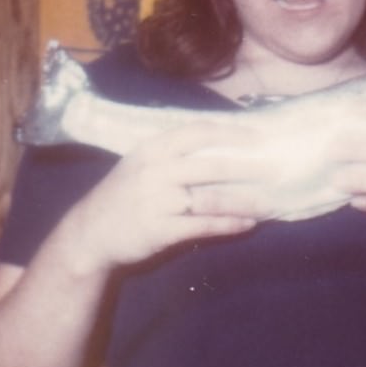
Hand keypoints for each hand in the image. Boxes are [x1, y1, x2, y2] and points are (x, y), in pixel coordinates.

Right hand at [64, 122, 276, 272]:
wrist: (89, 234)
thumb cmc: (123, 195)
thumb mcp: (141, 164)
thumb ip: (174, 154)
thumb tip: (222, 145)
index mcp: (152, 149)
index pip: (197, 132)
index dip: (230, 133)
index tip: (259, 138)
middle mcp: (156, 171)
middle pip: (211, 166)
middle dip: (248, 168)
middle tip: (277, 170)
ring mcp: (157, 201)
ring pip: (212, 199)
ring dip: (245, 201)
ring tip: (270, 203)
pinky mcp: (160, 230)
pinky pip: (203, 225)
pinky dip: (228, 224)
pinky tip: (248, 224)